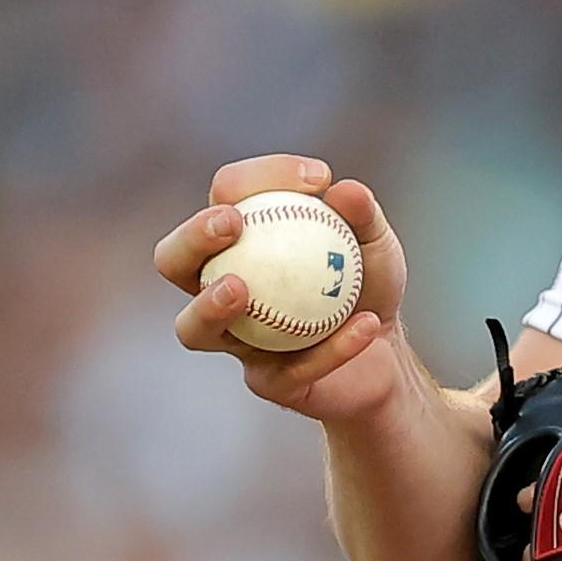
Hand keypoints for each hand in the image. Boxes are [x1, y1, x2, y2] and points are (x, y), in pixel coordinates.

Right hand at [152, 154, 412, 424]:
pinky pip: (288, 369)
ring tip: (237, 289)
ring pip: (194, 330)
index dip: (257, 178)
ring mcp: (236, 340)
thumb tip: (344, 190)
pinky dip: (331, 347)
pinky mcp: (267, 383)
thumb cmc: (368, 285)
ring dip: (207, 306)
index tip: (318, 179)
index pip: (227, 195)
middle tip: (231, 223)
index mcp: (239, 241)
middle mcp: (220, 288)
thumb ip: (363, 215)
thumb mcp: (376, 243)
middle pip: (174, 262)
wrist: (387, 354)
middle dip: (190, 237)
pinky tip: (363, 325)